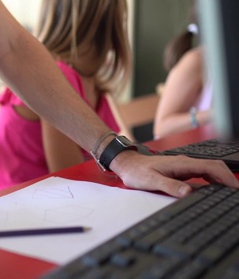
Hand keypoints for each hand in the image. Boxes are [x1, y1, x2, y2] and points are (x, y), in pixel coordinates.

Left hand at [110, 151, 238, 197]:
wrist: (127, 164)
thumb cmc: (137, 172)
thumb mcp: (151, 181)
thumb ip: (169, 186)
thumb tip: (188, 192)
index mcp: (181, 164)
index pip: (211, 167)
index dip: (225, 177)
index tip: (234, 188)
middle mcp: (185, 162)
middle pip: (214, 167)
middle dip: (228, 177)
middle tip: (235, 193)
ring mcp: (184, 165)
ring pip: (209, 169)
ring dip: (221, 179)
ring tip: (229, 192)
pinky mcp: (181, 170)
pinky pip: (202, 172)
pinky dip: (213, 179)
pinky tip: (214, 189)